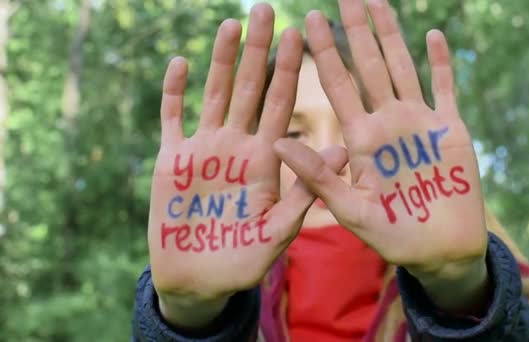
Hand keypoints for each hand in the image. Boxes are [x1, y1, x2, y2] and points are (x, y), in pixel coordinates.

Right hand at [148, 4, 346, 327]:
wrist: (201, 281)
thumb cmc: (243, 261)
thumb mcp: (280, 230)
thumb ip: (306, 191)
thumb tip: (343, 148)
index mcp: (266, 160)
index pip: (280, 105)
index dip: (289, 70)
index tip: (300, 34)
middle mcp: (237, 147)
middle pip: (249, 89)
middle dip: (257, 50)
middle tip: (266, 9)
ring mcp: (204, 151)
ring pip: (214, 94)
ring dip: (221, 60)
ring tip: (231, 24)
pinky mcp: (172, 161)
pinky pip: (172, 119)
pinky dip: (175, 93)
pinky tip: (180, 64)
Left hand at [274, 0, 487, 310]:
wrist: (438, 250)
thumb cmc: (391, 236)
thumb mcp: (350, 208)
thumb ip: (317, 177)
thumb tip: (278, 144)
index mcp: (360, 139)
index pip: (338, 86)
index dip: (325, 53)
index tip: (308, 21)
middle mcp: (386, 123)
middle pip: (369, 67)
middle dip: (356, 31)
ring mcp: (419, 123)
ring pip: (403, 68)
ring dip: (392, 35)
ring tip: (377, 2)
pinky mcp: (451, 130)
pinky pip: (445, 89)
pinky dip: (441, 63)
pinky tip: (433, 35)